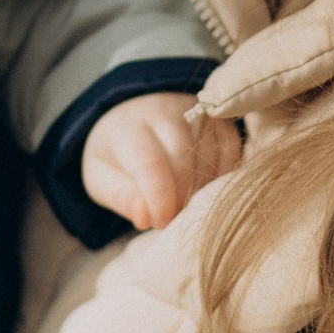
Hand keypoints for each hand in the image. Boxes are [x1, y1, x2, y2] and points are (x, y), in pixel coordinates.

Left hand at [78, 88, 244, 233]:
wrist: (134, 118)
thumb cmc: (117, 156)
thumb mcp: (102, 178)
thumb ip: (121, 197)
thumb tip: (145, 217)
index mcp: (127, 126)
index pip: (149, 162)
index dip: (159, 199)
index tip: (161, 222)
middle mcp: (163, 111)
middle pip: (183, 159)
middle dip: (180, 197)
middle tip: (173, 217)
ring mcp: (195, 113)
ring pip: (209, 157)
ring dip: (201, 190)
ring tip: (184, 203)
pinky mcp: (219, 119)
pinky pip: (231, 151)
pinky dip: (222, 177)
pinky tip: (205, 188)